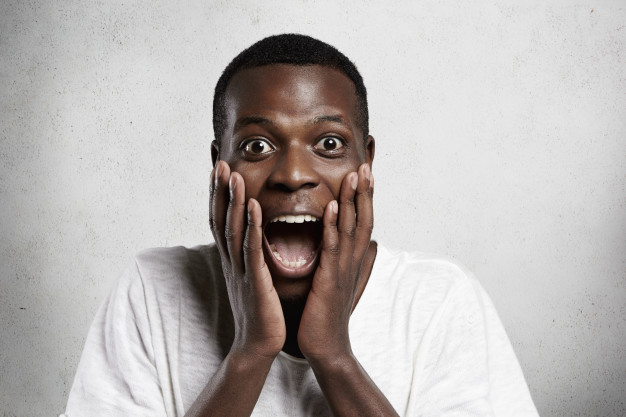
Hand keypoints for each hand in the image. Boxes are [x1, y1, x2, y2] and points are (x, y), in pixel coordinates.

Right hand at [210, 161, 285, 358]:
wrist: (258, 345)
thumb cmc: (259, 311)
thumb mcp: (251, 278)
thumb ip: (250, 256)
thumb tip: (252, 236)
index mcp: (231, 260)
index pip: (220, 220)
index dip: (217, 195)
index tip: (217, 168)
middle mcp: (231, 261)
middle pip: (219, 219)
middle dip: (218, 190)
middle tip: (218, 162)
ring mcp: (240, 270)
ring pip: (232, 229)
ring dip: (232, 200)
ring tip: (233, 174)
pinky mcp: (254, 281)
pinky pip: (251, 249)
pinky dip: (251, 226)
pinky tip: (253, 206)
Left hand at [297, 162, 373, 361]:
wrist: (325, 345)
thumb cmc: (329, 312)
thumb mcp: (341, 280)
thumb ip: (353, 260)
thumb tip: (369, 245)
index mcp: (352, 258)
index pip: (363, 220)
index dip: (365, 195)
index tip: (366, 171)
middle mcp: (352, 260)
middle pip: (364, 218)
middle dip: (365, 190)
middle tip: (366, 163)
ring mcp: (343, 268)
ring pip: (351, 228)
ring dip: (354, 200)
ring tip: (354, 174)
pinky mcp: (329, 278)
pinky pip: (332, 248)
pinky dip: (333, 226)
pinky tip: (333, 207)